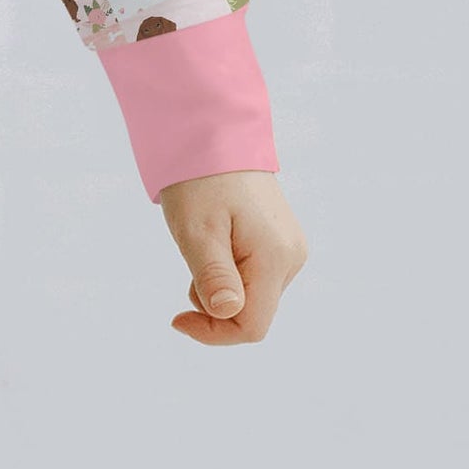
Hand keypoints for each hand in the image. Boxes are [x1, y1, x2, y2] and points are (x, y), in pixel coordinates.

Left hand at [159, 169, 306, 345]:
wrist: (213, 136)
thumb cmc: (200, 182)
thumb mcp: (197, 231)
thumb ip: (214, 275)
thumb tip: (228, 313)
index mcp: (275, 258)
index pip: (252, 326)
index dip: (214, 332)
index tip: (177, 318)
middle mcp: (291, 258)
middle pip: (253, 312)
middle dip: (214, 304)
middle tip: (189, 263)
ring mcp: (289, 249)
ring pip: (252, 295)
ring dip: (219, 286)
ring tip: (200, 245)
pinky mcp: (279, 241)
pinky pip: (253, 275)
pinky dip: (228, 271)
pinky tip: (214, 242)